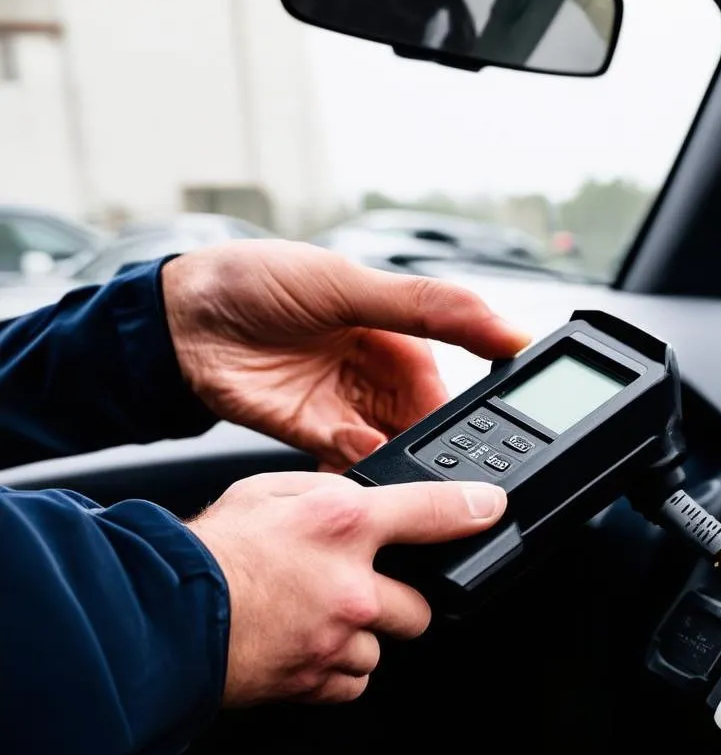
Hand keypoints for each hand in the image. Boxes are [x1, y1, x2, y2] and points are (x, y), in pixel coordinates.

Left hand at [162, 240, 530, 467]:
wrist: (179, 320)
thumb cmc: (258, 282)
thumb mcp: (351, 285)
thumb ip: (430, 310)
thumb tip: (508, 328)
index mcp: (395, 334)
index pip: (445, 383)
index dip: (465, 409)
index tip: (485, 435)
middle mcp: (373, 374)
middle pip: (422, 422)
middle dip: (434, 443)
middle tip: (446, 465)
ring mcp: (343, 407)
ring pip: (392, 446)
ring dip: (399, 461)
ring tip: (407, 472)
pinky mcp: (310, 437)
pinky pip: (350, 463)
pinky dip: (361, 470)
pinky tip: (366, 470)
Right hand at [187, 471, 506, 705]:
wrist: (160, 616)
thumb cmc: (205, 552)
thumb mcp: (267, 492)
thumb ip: (324, 495)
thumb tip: (355, 500)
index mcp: (343, 524)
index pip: (432, 512)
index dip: (472, 509)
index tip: (490, 510)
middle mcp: (351, 583)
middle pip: (422, 604)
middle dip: (399, 600)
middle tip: (361, 590)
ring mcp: (338, 638)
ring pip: (384, 647)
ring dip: (364, 636)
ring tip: (317, 619)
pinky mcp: (318, 680)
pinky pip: (355, 682)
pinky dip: (339, 669)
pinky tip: (307, 647)